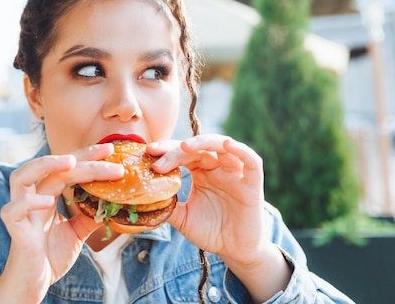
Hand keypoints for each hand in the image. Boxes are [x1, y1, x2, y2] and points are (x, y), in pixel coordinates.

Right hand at [0, 144, 123, 303]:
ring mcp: (21, 212)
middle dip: (80, 157)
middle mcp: (32, 198)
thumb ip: (90, 215)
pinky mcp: (14, 229)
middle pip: (51, 167)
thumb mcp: (77, 232)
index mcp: (46, 195)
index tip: (110, 149)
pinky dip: (28, 203)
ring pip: (21, 177)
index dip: (87, 156)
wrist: (33, 284)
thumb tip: (114, 203)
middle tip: (106, 153)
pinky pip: (13, 210)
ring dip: (44, 166)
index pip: (66, 167)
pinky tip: (47, 201)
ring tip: (71, 162)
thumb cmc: (49, 256)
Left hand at [150, 135, 290, 302]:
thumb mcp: (183, 218)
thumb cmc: (211, 232)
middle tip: (157, 153)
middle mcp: (218, 168)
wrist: (235, 251)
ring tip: (184, 145)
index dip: (166, 151)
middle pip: (198, 148)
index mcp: (202, 172)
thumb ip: (167, 206)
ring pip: (223, 146)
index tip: (148, 152)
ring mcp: (236, 173)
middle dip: (177, 148)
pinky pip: (251, 161)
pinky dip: (240, 150)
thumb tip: (141, 200)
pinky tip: (226, 145)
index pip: (183, 153)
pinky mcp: (252, 183)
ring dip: (204, 142)